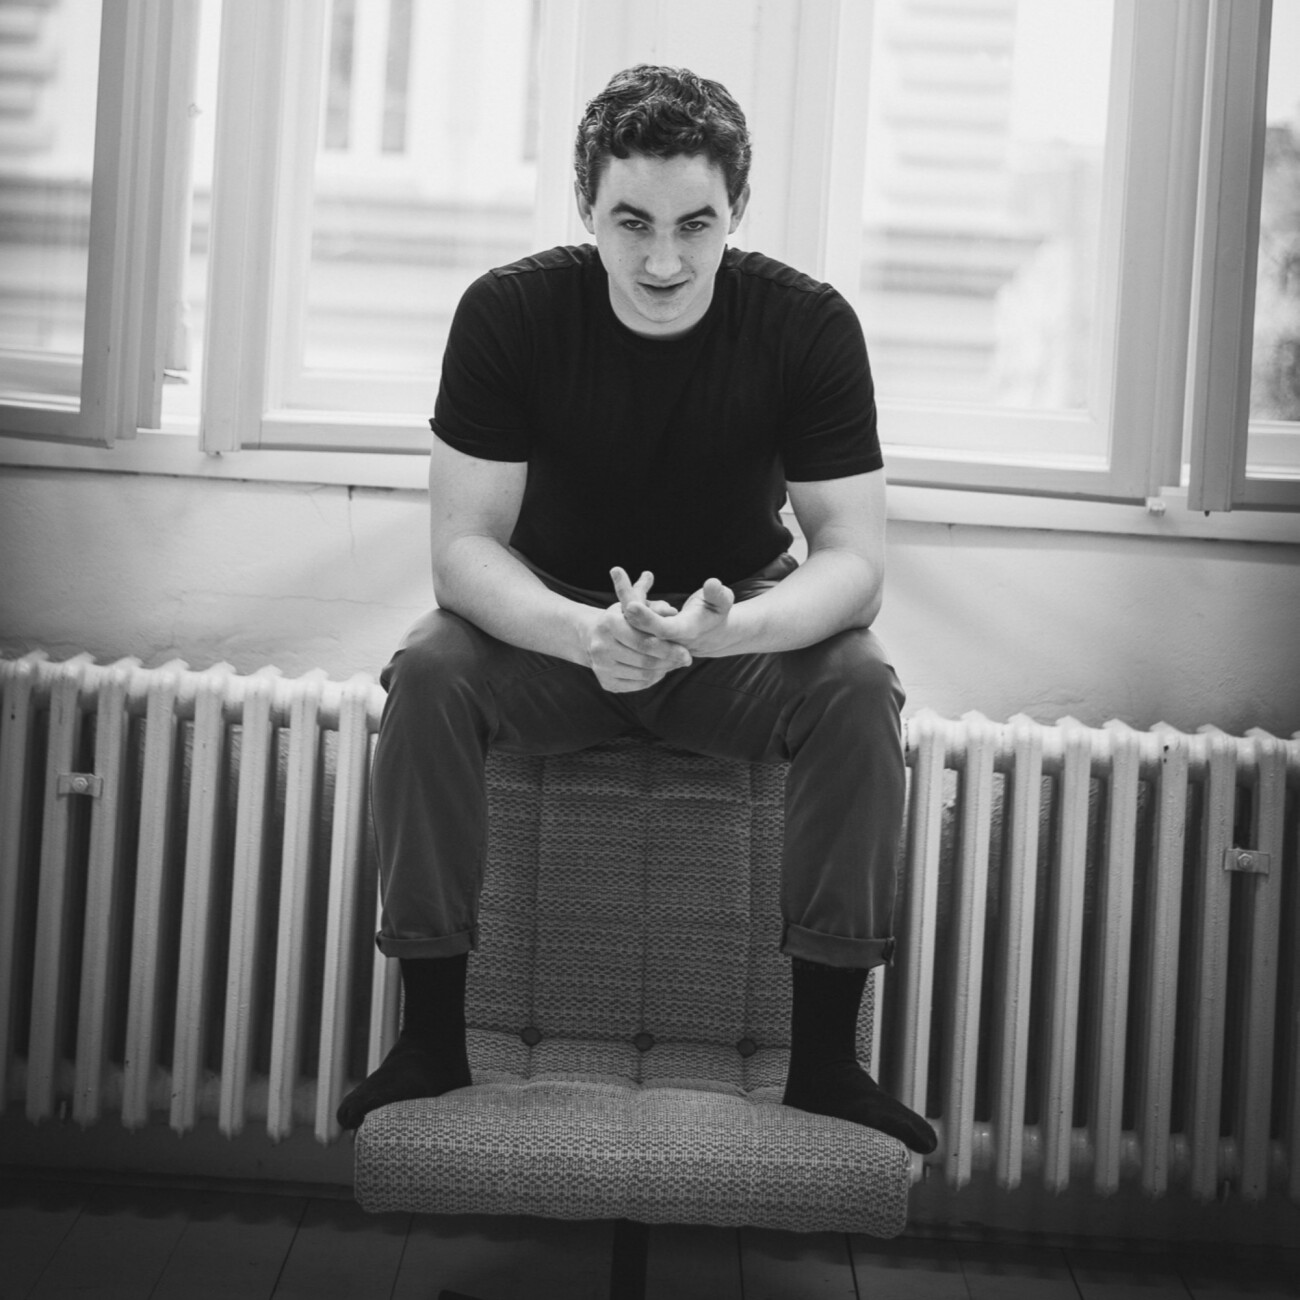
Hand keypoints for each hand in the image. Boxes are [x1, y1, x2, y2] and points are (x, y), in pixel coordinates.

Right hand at [585, 569, 690, 691]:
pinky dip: (653, 679)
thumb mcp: (638, 605)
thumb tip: (673, 612)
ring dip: (664, 670)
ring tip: (675, 663)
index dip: (669, 648)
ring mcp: (601, 667)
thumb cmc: (624, 617)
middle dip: (670, 661)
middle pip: (645, 661)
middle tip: (686, 660)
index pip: (644, 641)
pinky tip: (660, 670)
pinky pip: (637, 685)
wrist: (594, 636)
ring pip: (643, 675)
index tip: (687, 652)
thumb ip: (656, 607)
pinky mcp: (606, 682)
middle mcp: (600, 646)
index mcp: (609, 623)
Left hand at [617, 569, 735, 656]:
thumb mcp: (722, 602)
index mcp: (686, 633)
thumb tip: (712, 583)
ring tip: (625, 572)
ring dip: (627, 595)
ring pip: (632, 620)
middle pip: (639, 625)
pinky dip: (631, 596)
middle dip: (628, 599)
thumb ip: (718, 594)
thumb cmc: (717, 612)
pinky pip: (632, 616)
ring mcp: (655, 638)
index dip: (648, 619)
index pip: (663, 630)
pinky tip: (635, 577)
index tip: (632, 604)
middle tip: (617, 571)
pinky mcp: (647, 633)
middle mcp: (666, 639)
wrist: (711, 634)